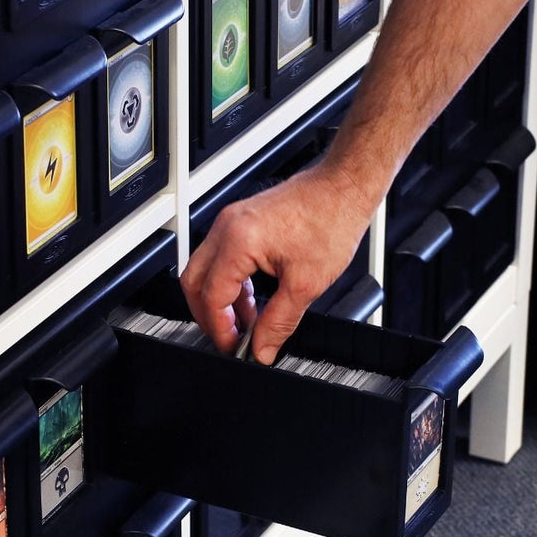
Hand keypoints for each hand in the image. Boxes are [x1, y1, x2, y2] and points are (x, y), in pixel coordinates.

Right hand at [180, 160, 373, 363]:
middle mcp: (226, 228)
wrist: (343, 188)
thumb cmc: (330, 219)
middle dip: (208, 316)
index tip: (233, 347)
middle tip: (229, 338)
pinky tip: (250, 299)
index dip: (219, 329)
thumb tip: (262, 348)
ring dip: (219, 300)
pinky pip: (219, 258)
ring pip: (204, 270)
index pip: (212, 296)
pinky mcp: (239, 222)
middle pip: (194, 282)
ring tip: (245, 322)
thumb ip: (279, 322)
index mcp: (238, 241)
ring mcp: (230, 222)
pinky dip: (228, 282)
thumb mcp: (306, 284)